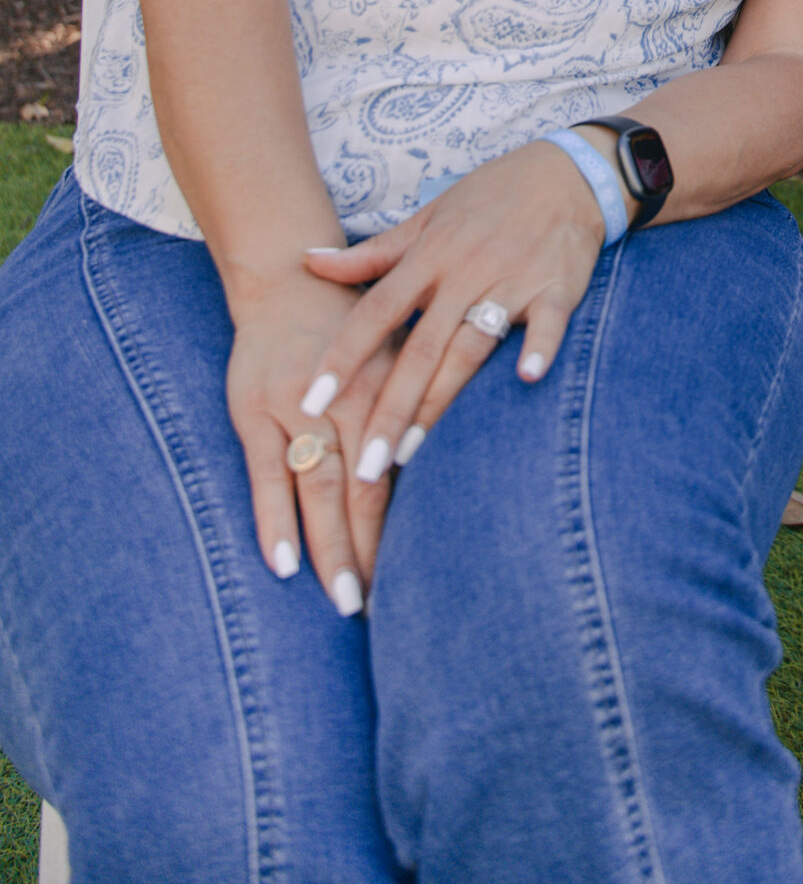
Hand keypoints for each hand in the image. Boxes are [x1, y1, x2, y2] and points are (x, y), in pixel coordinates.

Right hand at [226, 271, 397, 611]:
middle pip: (364, 486)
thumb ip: (423, 401)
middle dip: (374, 548)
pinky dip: (273, 520)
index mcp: (389, 384)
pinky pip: (264, 474)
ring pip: (318, 485)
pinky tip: (282, 565)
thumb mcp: (399, 351)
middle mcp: (347, 397)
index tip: (425, 576)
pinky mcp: (253, 410)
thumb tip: (466, 462)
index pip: (402, 468)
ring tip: (346, 601)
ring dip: (331, 546)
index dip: (412, 523)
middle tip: (388, 609)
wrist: (288, 274)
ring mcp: (296, 405)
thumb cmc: (357, 324)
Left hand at [297, 141, 611, 488]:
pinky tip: (526, 378)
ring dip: (441, 400)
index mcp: (430, 256)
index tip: (310, 403)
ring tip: (413, 453)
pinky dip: (540, 347)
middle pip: (419, 349)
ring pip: (470, 346)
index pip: (375, 313)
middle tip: (365, 468)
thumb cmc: (490, 197)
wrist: (566, 171)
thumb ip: (372, 252)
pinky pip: (547, 321)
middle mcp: (465, 271)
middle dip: (388, 410)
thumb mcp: (428, 218)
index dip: (342, 358)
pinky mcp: (556, 286)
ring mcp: (511, 279)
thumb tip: (308, 261)